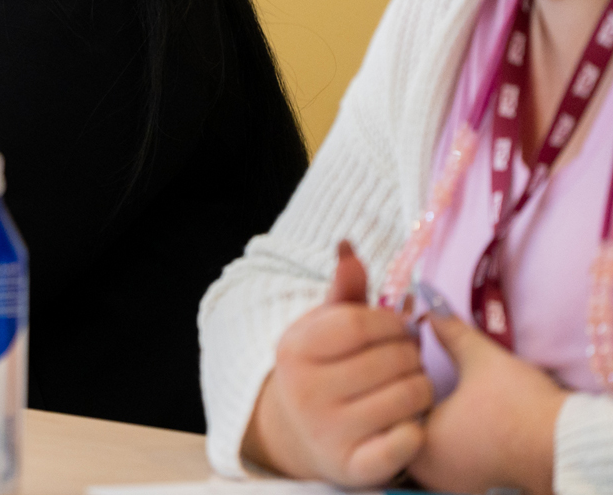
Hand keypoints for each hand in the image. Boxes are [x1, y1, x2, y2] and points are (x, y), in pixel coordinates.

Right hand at [242, 241, 433, 485]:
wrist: (301, 435)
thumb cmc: (322, 370)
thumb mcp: (323, 329)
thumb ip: (343, 292)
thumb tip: (349, 248)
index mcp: (294, 351)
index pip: (357, 323)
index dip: (391, 322)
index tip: (400, 327)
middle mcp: (305, 392)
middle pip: (390, 360)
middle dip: (411, 355)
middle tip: (408, 358)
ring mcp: (329, 431)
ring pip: (410, 397)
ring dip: (422, 389)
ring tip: (409, 386)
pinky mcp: (355, 467)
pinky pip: (410, 441)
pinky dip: (418, 428)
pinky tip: (408, 420)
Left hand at [408, 302, 562, 494]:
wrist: (564, 445)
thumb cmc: (518, 406)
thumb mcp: (480, 359)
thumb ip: (449, 331)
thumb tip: (427, 301)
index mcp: (418, 444)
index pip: (384, 409)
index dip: (391, 382)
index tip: (403, 364)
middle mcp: (428, 471)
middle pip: (401, 426)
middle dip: (406, 402)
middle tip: (417, 375)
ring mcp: (450, 481)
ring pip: (423, 442)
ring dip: (428, 420)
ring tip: (443, 395)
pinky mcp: (471, 484)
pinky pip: (444, 456)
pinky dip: (446, 436)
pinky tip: (459, 416)